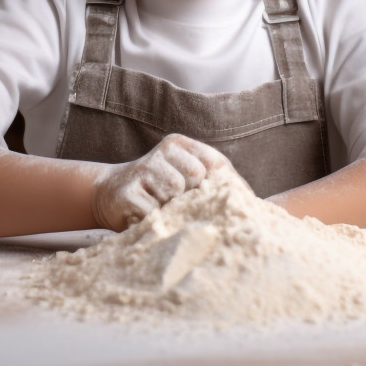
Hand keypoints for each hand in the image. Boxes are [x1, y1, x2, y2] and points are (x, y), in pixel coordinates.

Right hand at [91, 134, 229, 230]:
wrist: (108, 194)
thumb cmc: (158, 192)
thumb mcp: (187, 180)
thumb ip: (217, 185)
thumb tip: (257, 205)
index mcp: (181, 145)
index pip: (216, 162)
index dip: (226, 188)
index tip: (225, 207)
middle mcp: (163, 151)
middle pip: (197, 177)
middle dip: (194, 198)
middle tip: (182, 207)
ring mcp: (143, 168)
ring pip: (175, 193)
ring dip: (172, 209)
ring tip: (161, 209)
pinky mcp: (127, 190)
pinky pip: (154, 211)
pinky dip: (155, 220)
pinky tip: (146, 215)